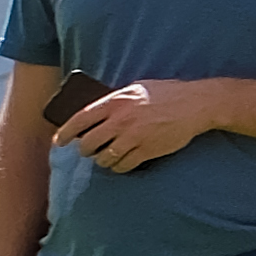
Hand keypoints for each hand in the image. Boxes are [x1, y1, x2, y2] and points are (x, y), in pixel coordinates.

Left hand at [56, 79, 221, 173]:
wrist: (196, 104)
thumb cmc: (167, 93)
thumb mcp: (137, 88)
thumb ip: (116, 100)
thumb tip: (96, 113)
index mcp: (116, 102)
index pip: (80, 120)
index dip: (66, 132)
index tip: (59, 141)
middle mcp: (121, 120)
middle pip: (89, 144)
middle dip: (85, 150)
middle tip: (88, 151)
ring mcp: (134, 137)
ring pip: (104, 158)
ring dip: (103, 160)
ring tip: (108, 156)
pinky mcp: (147, 150)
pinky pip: (123, 166)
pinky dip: (119, 167)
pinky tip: (123, 162)